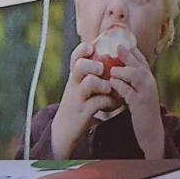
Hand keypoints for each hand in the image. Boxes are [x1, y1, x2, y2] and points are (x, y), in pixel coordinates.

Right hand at [45, 41, 110, 159]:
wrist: (64, 131)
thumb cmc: (78, 106)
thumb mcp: (81, 88)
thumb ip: (92, 76)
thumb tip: (115, 62)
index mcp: (75, 77)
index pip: (75, 58)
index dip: (82, 50)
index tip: (91, 47)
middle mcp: (74, 85)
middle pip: (80, 66)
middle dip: (93, 65)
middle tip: (102, 69)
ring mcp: (77, 98)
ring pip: (89, 82)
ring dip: (104, 83)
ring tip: (109, 90)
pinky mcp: (82, 112)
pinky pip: (98, 102)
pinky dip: (110, 102)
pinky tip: (115, 104)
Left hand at [109, 46, 166, 150]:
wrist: (151, 132)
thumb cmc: (141, 114)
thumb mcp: (137, 95)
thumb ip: (130, 83)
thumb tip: (116, 71)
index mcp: (149, 80)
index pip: (142, 60)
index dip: (132, 50)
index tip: (120, 42)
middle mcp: (150, 83)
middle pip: (139, 63)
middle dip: (127, 54)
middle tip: (115, 46)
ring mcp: (146, 93)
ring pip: (135, 74)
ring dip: (121, 71)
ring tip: (110, 70)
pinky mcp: (140, 103)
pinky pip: (127, 90)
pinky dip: (118, 86)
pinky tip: (110, 85)